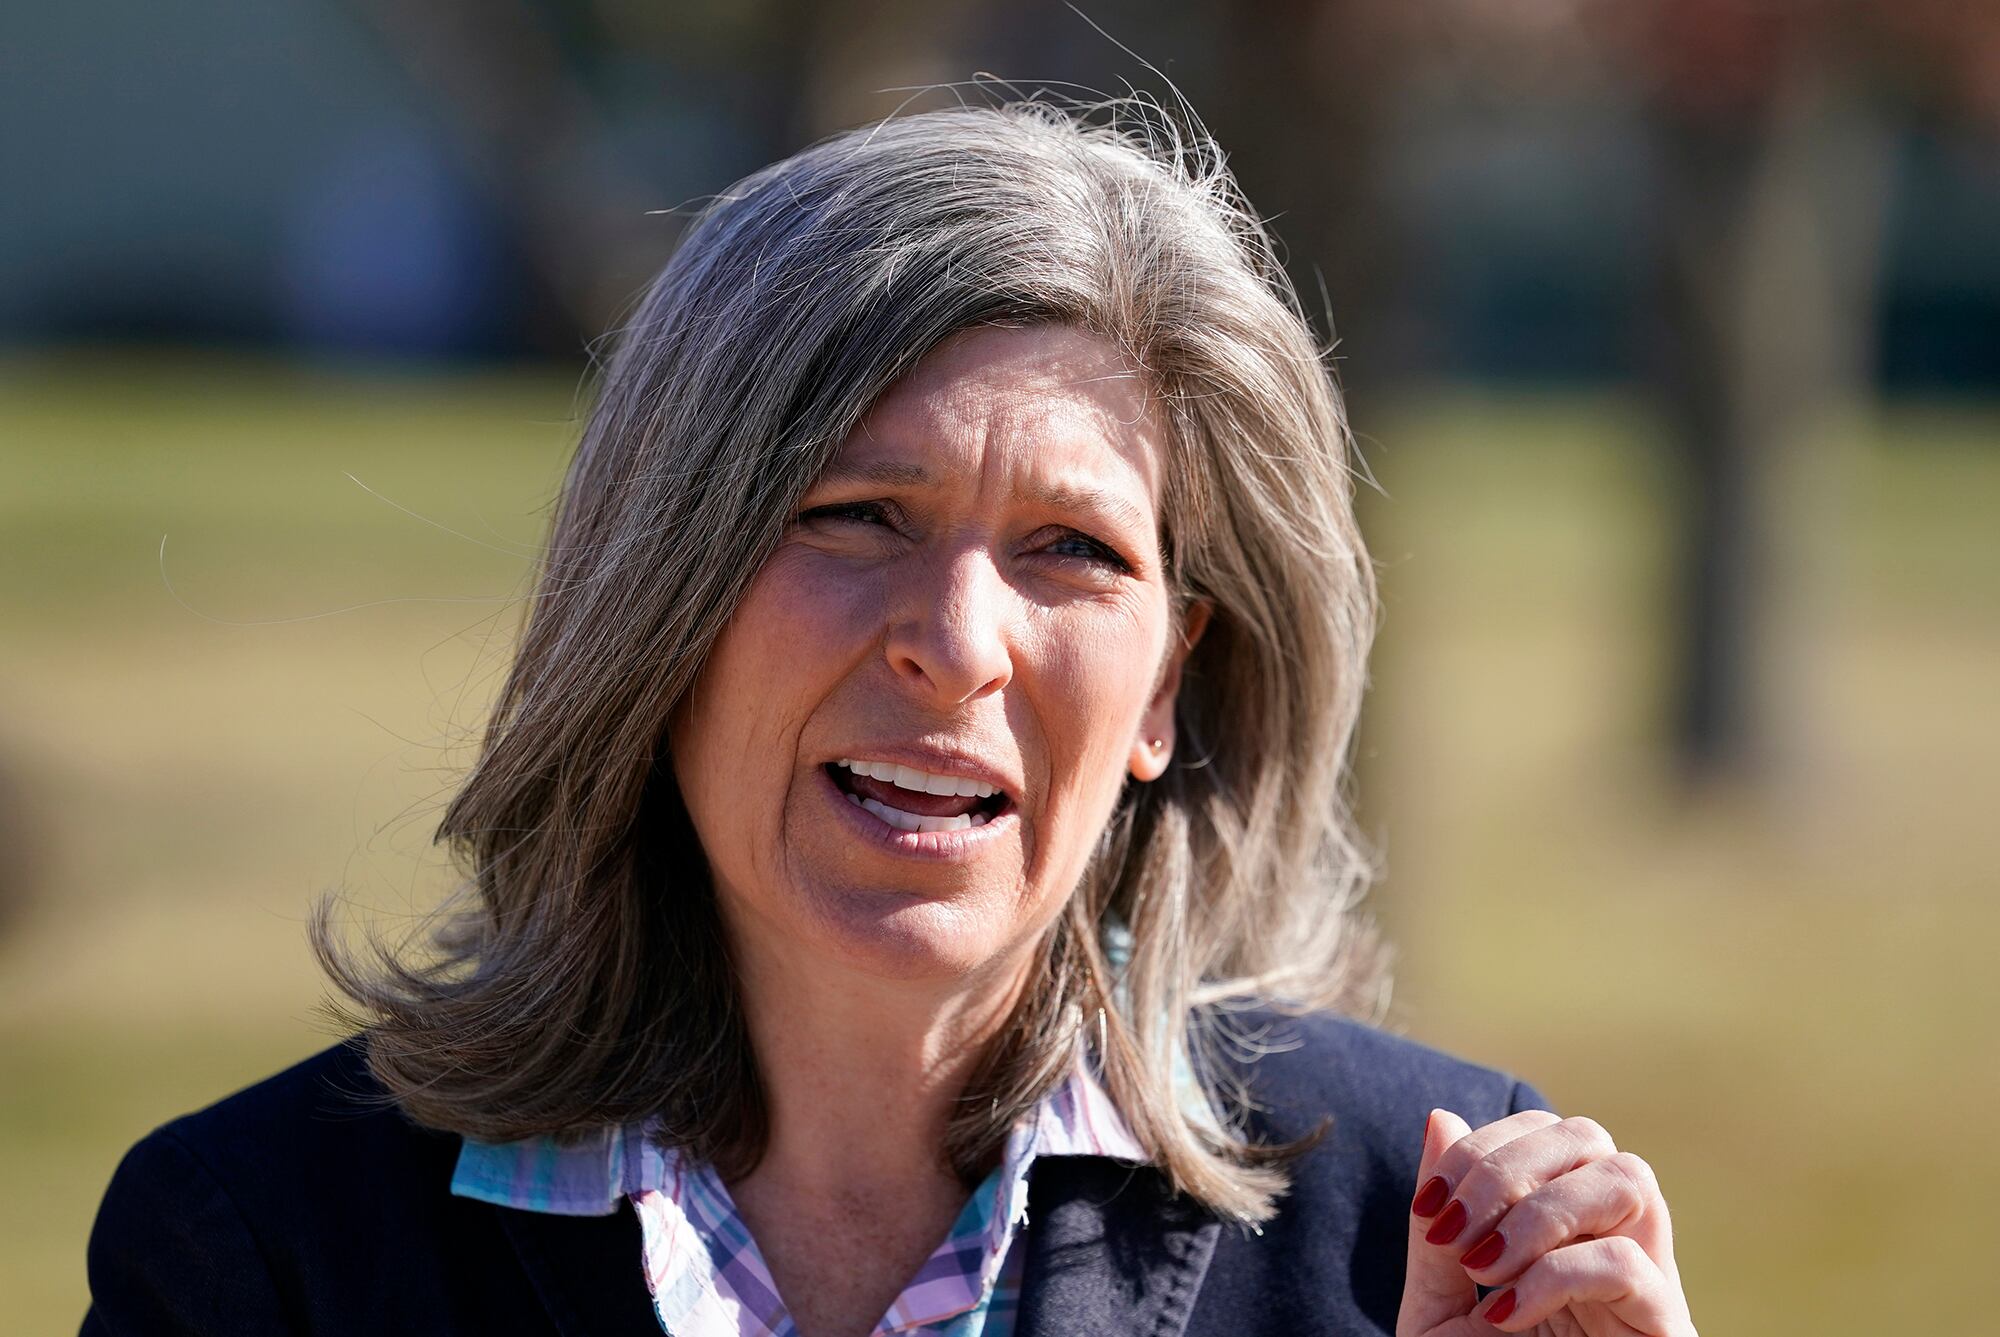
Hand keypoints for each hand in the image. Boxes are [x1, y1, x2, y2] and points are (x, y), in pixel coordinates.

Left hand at [1395, 1108, 1696, 1335]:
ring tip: (1484, 1267)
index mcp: (1564, 1229)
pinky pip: (1629, 1265)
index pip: (1546, 1131)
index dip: (1482, 1149)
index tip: (1428, 1212)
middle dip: (1508, 1166)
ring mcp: (1648, 1287)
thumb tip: (1439, 1116)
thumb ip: (1438, 1222)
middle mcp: (1615, 1243)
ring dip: (1541, 1210)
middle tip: (1454, 1231)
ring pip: (1630, 1177)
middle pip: (1590, 1135)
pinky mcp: (1664, 1332)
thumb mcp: (1438, 1304)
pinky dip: (1554, 1275)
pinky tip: (1506, 1316)